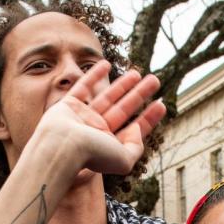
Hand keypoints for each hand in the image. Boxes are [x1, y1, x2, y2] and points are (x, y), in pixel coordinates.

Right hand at [37, 61, 166, 176]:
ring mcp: (82, 118)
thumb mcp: (124, 159)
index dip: (149, 118)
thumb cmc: (93, 155)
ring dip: (123, 84)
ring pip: (107, 97)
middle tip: (155, 80)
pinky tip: (106, 64)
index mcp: (110, 145)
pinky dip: (93, 75)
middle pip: (124, 109)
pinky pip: (83, 87)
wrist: (62, 147)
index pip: (134, 130)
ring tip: (138, 72)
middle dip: (140, 95)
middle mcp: (97, 132)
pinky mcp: (68, 106)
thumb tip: (136, 129)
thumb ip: (135, 147)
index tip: (162, 105)